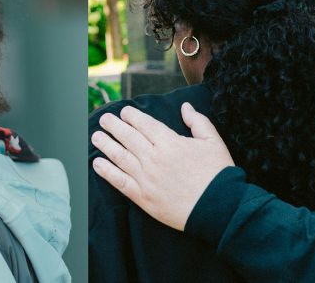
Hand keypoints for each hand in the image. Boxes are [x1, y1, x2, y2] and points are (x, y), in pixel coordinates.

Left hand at [90, 103, 234, 231]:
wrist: (218, 208)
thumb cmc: (218, 173)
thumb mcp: (213, 141)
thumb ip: (198, 121)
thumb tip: (185, 107)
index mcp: (171, 143)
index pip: (146, 125)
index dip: (133, 117)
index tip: (124, 111)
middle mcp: (154, 159)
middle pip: (129, 138)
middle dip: (115, 126)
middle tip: (104, 119)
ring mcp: (147, 179)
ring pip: (121, 158)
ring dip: (106, 145)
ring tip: (96, 136)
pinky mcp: (143, 198)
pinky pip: (120, 182)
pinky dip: (107, 172)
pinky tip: (97, 164)